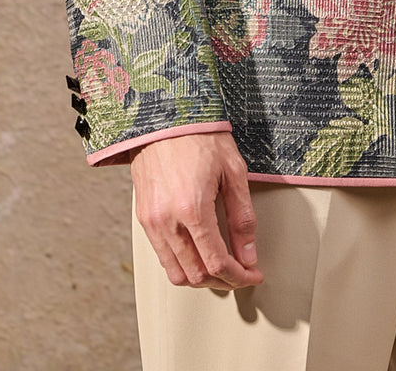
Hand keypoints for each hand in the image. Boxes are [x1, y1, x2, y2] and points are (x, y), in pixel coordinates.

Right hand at [131, 130, 262, 288]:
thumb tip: (249, 253)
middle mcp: (167, 220)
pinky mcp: (143, 218)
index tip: (252, 274)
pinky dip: (181, 263)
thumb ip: (242, 217)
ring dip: (200, 277)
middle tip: (240, 271)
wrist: (164, 116)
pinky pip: (162, 256)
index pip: (217, 262)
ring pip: (175, 272)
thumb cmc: (199, 135)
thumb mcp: (233, 171)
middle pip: (195, 275)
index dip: (239, 276)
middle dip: (222, 281)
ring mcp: (151, 221)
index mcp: (192, 209)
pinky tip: (198, 252)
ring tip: (220, 267)